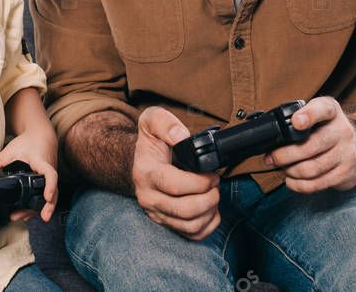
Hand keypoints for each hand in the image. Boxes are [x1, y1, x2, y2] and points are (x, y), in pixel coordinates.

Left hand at [0, 123, 57, 222]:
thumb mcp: (11, 150)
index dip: (49, 186)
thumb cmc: (28, 141)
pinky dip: (39, 204)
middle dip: (48, 206)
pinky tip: (28, 214)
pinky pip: (47, 194)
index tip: (47, 197)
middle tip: (42, 217)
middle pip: (53, 191)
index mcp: (41, 162)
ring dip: (41, 208)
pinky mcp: (48, 180)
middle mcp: (49, 170)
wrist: (41, 135)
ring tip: (25, 218)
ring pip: (51, 195)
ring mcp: (50, 176)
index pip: (50, 175)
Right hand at [133, 106, 220, 240]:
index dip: (199, 182)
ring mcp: (157, 212)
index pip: (174, 185)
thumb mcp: (152, 120)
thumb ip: (165, 122)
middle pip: (185, 210)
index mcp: (146, 173)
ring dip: (210, 211)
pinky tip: (210, 209)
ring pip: (190, 225)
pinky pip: (191, 234)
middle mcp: (149, 197)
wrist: (140, 161)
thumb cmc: (151, 141)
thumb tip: (181, 136)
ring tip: (213, 194)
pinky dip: (208, 225)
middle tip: (216, 183)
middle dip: (209, 197)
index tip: (212, 173)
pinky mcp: (166, 222)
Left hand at [264, 97, 355, 192]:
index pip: (322, 109)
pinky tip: (291, 180)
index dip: (309, 115)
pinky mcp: (345, 173)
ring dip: (290, 171)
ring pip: (311, 168)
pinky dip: (298, 185)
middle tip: (271, 158)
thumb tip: (270, 134)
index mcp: (332, 111)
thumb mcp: (318, 116)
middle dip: (284, 155)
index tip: (296, 122)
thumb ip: (299, 118)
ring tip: (283, 168)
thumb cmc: (328, 131)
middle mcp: (342, 131)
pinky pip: (317, 184)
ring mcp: (346, 153)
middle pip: (311, 145)